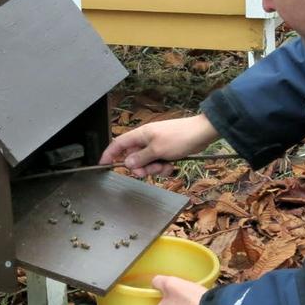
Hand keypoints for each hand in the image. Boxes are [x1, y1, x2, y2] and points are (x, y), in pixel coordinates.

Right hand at [100, 114, 217, 176]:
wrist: (201, 133)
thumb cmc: (179, 137)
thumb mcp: (157, 150)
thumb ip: (140, 158)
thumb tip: (127, 164)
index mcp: (140, 135)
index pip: (118, 144)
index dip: (109, 154)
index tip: (103, 164)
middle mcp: (145, 140)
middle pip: (133, 157)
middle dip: (141, 167)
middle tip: (150, 170)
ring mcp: (156, 145)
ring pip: (146, 162)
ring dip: (154, 168)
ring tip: (165, 166)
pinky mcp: (165, 150)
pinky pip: (157, 162)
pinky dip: (163, 166)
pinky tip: (171, 165)